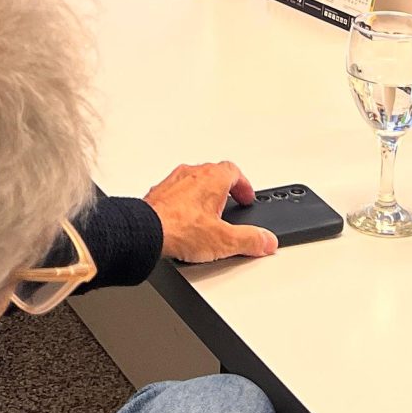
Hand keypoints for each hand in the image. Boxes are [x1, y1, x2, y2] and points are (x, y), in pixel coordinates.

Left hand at [142, 162, 277, 263]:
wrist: (145, 232)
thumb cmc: (179, 228)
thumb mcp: (224, 240)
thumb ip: (250, 240)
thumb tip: (266, 240)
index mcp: (212, 178)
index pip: (234, 171)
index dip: (244, 185)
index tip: (247, 197)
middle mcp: (191, 174)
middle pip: (214, 174)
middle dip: (225, 190)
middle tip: (230, 206)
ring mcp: (172, 183)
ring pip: (193, 182)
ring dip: (202, 195)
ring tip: (207, 216)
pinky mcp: (157, 194)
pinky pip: (175, 193)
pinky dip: (183, 203)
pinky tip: (184, 222)